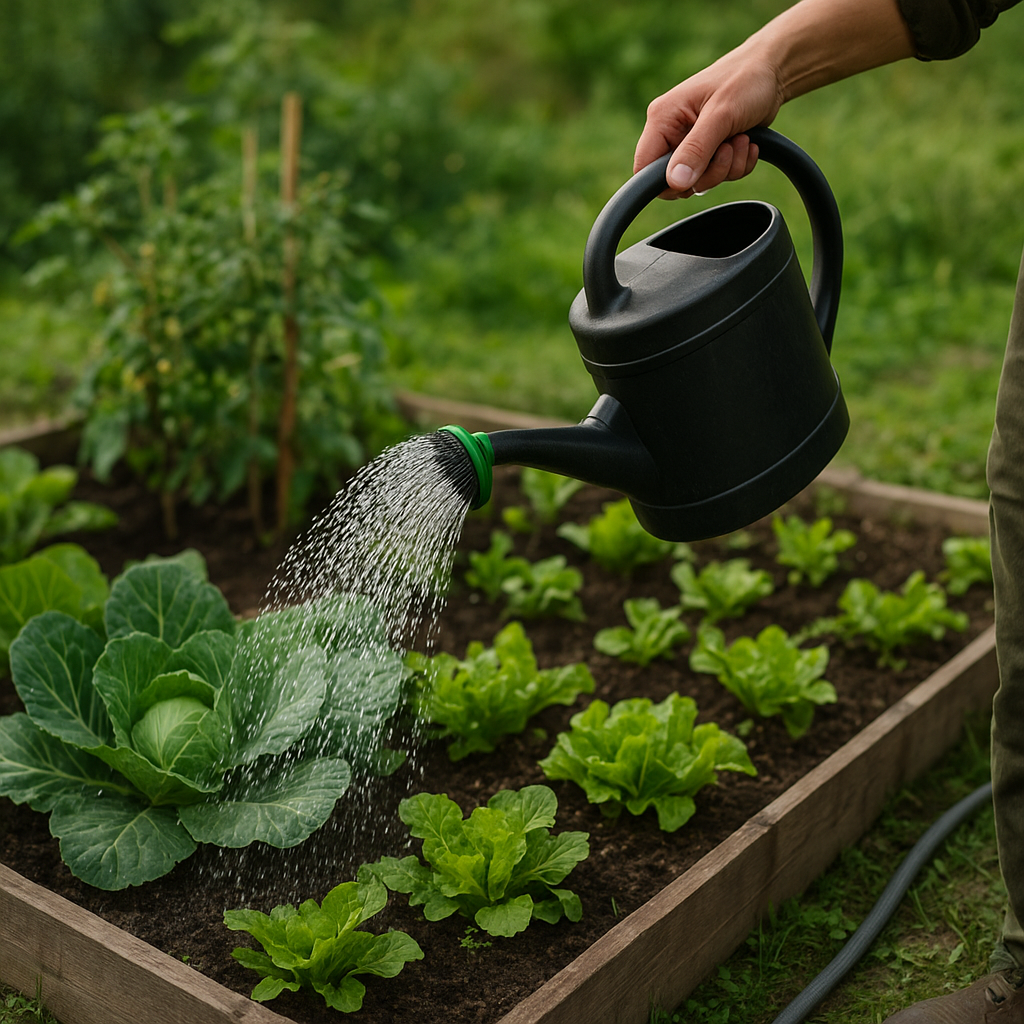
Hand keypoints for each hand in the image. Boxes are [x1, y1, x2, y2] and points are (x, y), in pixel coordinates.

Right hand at [633, 0, 915, 199]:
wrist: (785, 63)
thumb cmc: (752, 78)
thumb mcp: (724, 116)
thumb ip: (697, 152)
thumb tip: (674, 186)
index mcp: (661, 120)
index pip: (644, 174)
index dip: (668, 185)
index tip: (696, 177)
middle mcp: (670, 130)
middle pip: (675, 183)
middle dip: (709, 174)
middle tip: (733, 151)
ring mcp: (692, 137)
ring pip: (699, 182)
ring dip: (727, 170)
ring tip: (746, 142)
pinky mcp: (712, 142)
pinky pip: (716, 173)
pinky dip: (735, 164)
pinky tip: (750, 143)